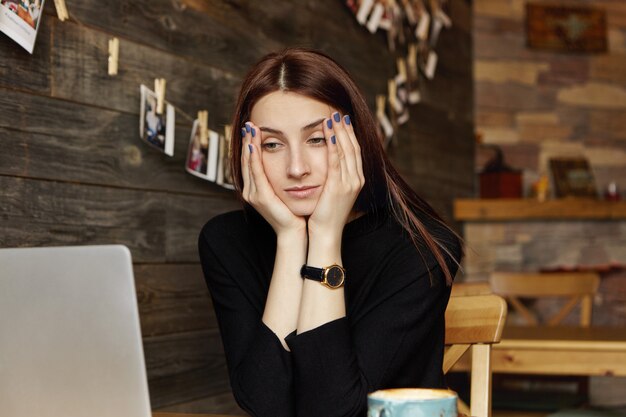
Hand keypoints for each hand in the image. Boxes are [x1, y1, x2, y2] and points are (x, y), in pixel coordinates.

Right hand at [241, 122, 306, 235]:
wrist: (294, 232)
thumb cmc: (293, 212)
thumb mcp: (285, 191)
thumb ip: (281, 177)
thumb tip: (287, 162)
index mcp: (255, 189)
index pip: (250, 162)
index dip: (250, 145)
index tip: (253, 128)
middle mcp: (250, 191)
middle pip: (246, 161)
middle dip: (247, 141)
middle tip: (249, 123)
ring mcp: (254, 194)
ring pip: (249, 164)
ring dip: (249, 145)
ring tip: (251, 129)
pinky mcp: (261, 197)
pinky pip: (256, 174)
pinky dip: (254, 159)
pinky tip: (254, 146)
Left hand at [308, 113, 364, 238]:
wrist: (326, 234)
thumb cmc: (326, 216)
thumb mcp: (334, 194)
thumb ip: (335, 179)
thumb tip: (331, 166)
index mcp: (357, 181)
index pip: (355, 151)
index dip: (349, 135)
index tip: (343, 121)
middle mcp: (356, 180)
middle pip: (353, 147)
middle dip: (346, 129)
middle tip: (339, 112)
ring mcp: (349, 183)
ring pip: (346, 150)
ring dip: (339, 131)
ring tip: (332, 116)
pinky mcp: (338, 186)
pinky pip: (336, 160)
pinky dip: (333, 143)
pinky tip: (328, 131)